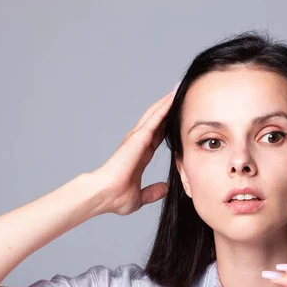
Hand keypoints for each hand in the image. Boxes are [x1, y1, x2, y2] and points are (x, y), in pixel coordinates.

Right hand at [89, 86, 177, 214]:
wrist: (104, 195)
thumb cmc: (116, 197)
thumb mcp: (140, 196)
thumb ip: (152, 192)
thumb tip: (165, 189)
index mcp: (140, 155)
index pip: (158, 135)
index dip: (167, 125)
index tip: (177, 116)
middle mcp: (138, 143)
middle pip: (157, 120)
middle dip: (168, 107)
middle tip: (181, 94)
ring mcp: (137, 138)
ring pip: (156, 114)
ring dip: (167, 101)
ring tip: (179, 89)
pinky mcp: (138, 138)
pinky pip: (154, 119)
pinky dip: (164, 107)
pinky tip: (173, 97)